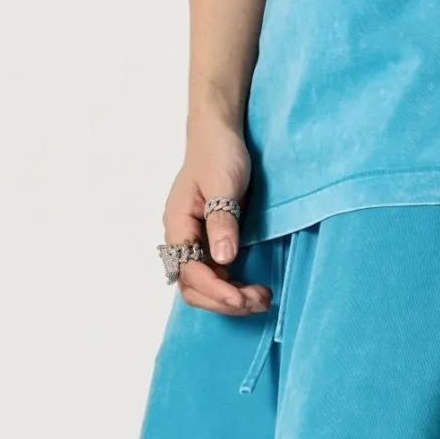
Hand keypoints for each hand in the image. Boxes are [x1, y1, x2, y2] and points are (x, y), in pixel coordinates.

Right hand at [163, 112, 269, 313]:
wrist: (219, 136)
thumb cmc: (218, 154)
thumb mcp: (223, 184)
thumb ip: (222, 221)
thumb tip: (223, 258)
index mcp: (178, 224)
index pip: (189, 270)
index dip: (215, 289)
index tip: (242, 298)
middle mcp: (182, 239)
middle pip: (192, 286)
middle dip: (223, 301)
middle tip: (258, 302)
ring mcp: (195, 243)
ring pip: (204, 287)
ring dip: (230, 299)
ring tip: (262, 299)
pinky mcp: (210, 244)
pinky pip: (217, 277)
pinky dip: (234, 288)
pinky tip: (256, 289)